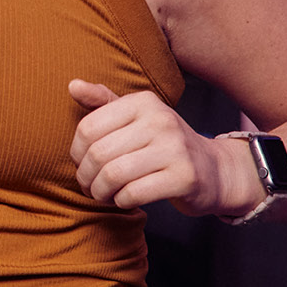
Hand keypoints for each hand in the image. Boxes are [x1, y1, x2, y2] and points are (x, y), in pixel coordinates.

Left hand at [68, 79, 239, 216]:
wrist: (213, 170)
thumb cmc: (163, 143)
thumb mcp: (136, 117)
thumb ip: (103, 102)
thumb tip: (72, 85)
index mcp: (143, 102)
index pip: (88, 127)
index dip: (76, 152)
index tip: (81, 164)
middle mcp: (160, 120)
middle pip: (99, 153)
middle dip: (86, 176)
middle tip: (89, 186)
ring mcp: (175, 148)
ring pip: (114, 175)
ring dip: (100, 191)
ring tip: (102, 195)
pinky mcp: (185, 178)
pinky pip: (134, 193)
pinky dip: (121, 201)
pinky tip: (124, 199)